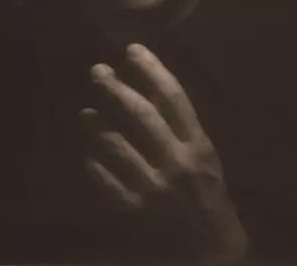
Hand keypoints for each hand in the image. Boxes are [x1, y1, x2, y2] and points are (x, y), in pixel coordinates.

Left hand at [80, 44, 247, 264]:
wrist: (211, 250)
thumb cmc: (208, 193)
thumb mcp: (203, 154)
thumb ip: (179, 124)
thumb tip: (151, 87)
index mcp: (198, 144)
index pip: (174, 98)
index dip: (152, 70)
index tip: (132, 50)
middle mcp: (177, 162)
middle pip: (142, 116)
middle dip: (116, 89)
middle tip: (97, 71)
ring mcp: (155, 188)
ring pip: (119, 148)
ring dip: (98, 126)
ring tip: (85, 112)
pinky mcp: (136, 212)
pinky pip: (107, 183)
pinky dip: (95, 166)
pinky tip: (88, 154)